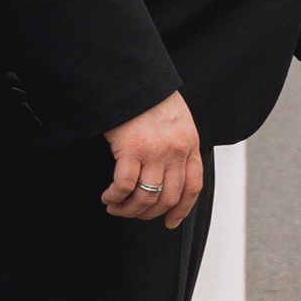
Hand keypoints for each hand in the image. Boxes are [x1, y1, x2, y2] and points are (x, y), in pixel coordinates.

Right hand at [103, 92, 203, 227]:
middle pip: (168, 197)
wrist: (133, 78)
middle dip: (149, 213)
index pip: (192, 187)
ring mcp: (155, 151)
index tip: (169, 222)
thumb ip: (177, 145)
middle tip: (132, 213)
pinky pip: (125, 186)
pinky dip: (115, 196)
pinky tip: (108, 196)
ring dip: (129, 209)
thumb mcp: (177, 120)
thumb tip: (168, 174)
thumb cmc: (150, 97)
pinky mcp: (131, 149)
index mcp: (190, 144)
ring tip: (115, 207)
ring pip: (146, 197)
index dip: (181, 210)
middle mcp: (176, 151)